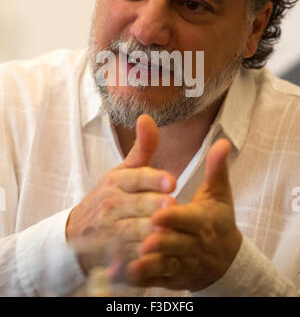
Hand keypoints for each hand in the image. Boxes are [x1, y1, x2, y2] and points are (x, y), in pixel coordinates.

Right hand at [66, 114, 175, 273]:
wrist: (79, 232)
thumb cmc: (110, 196)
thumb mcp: (123, 171)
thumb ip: (143, 148)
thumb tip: (148, 117)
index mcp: (118, 181)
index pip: (136, 177)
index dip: (153, 179)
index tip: (172, 181)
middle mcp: (113, 204)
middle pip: (136, 205)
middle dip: (152, 206)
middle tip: (171, 207)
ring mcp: (110, 230)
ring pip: (132, 232)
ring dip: (149, 234)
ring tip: (169, 234)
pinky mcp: (111, 253)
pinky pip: (128, 257)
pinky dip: (140, 259)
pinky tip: (158, 259)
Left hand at [123, 139, 241, 290]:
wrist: (226, 260)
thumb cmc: (218, 220)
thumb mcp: (219, 194)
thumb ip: (216, 168)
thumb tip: (222, 141)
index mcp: (203, 221)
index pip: (188, 219)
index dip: (174, 218)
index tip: (158, 214)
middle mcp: (194, 244)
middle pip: (176, 244)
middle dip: (161, 242)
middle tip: (144, 240)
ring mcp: (184, 263)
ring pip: (167, 265)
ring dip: (151, 264)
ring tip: (134, 261)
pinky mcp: (174, 277)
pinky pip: (159, 280)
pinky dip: (145, 278)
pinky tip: (128, 275)